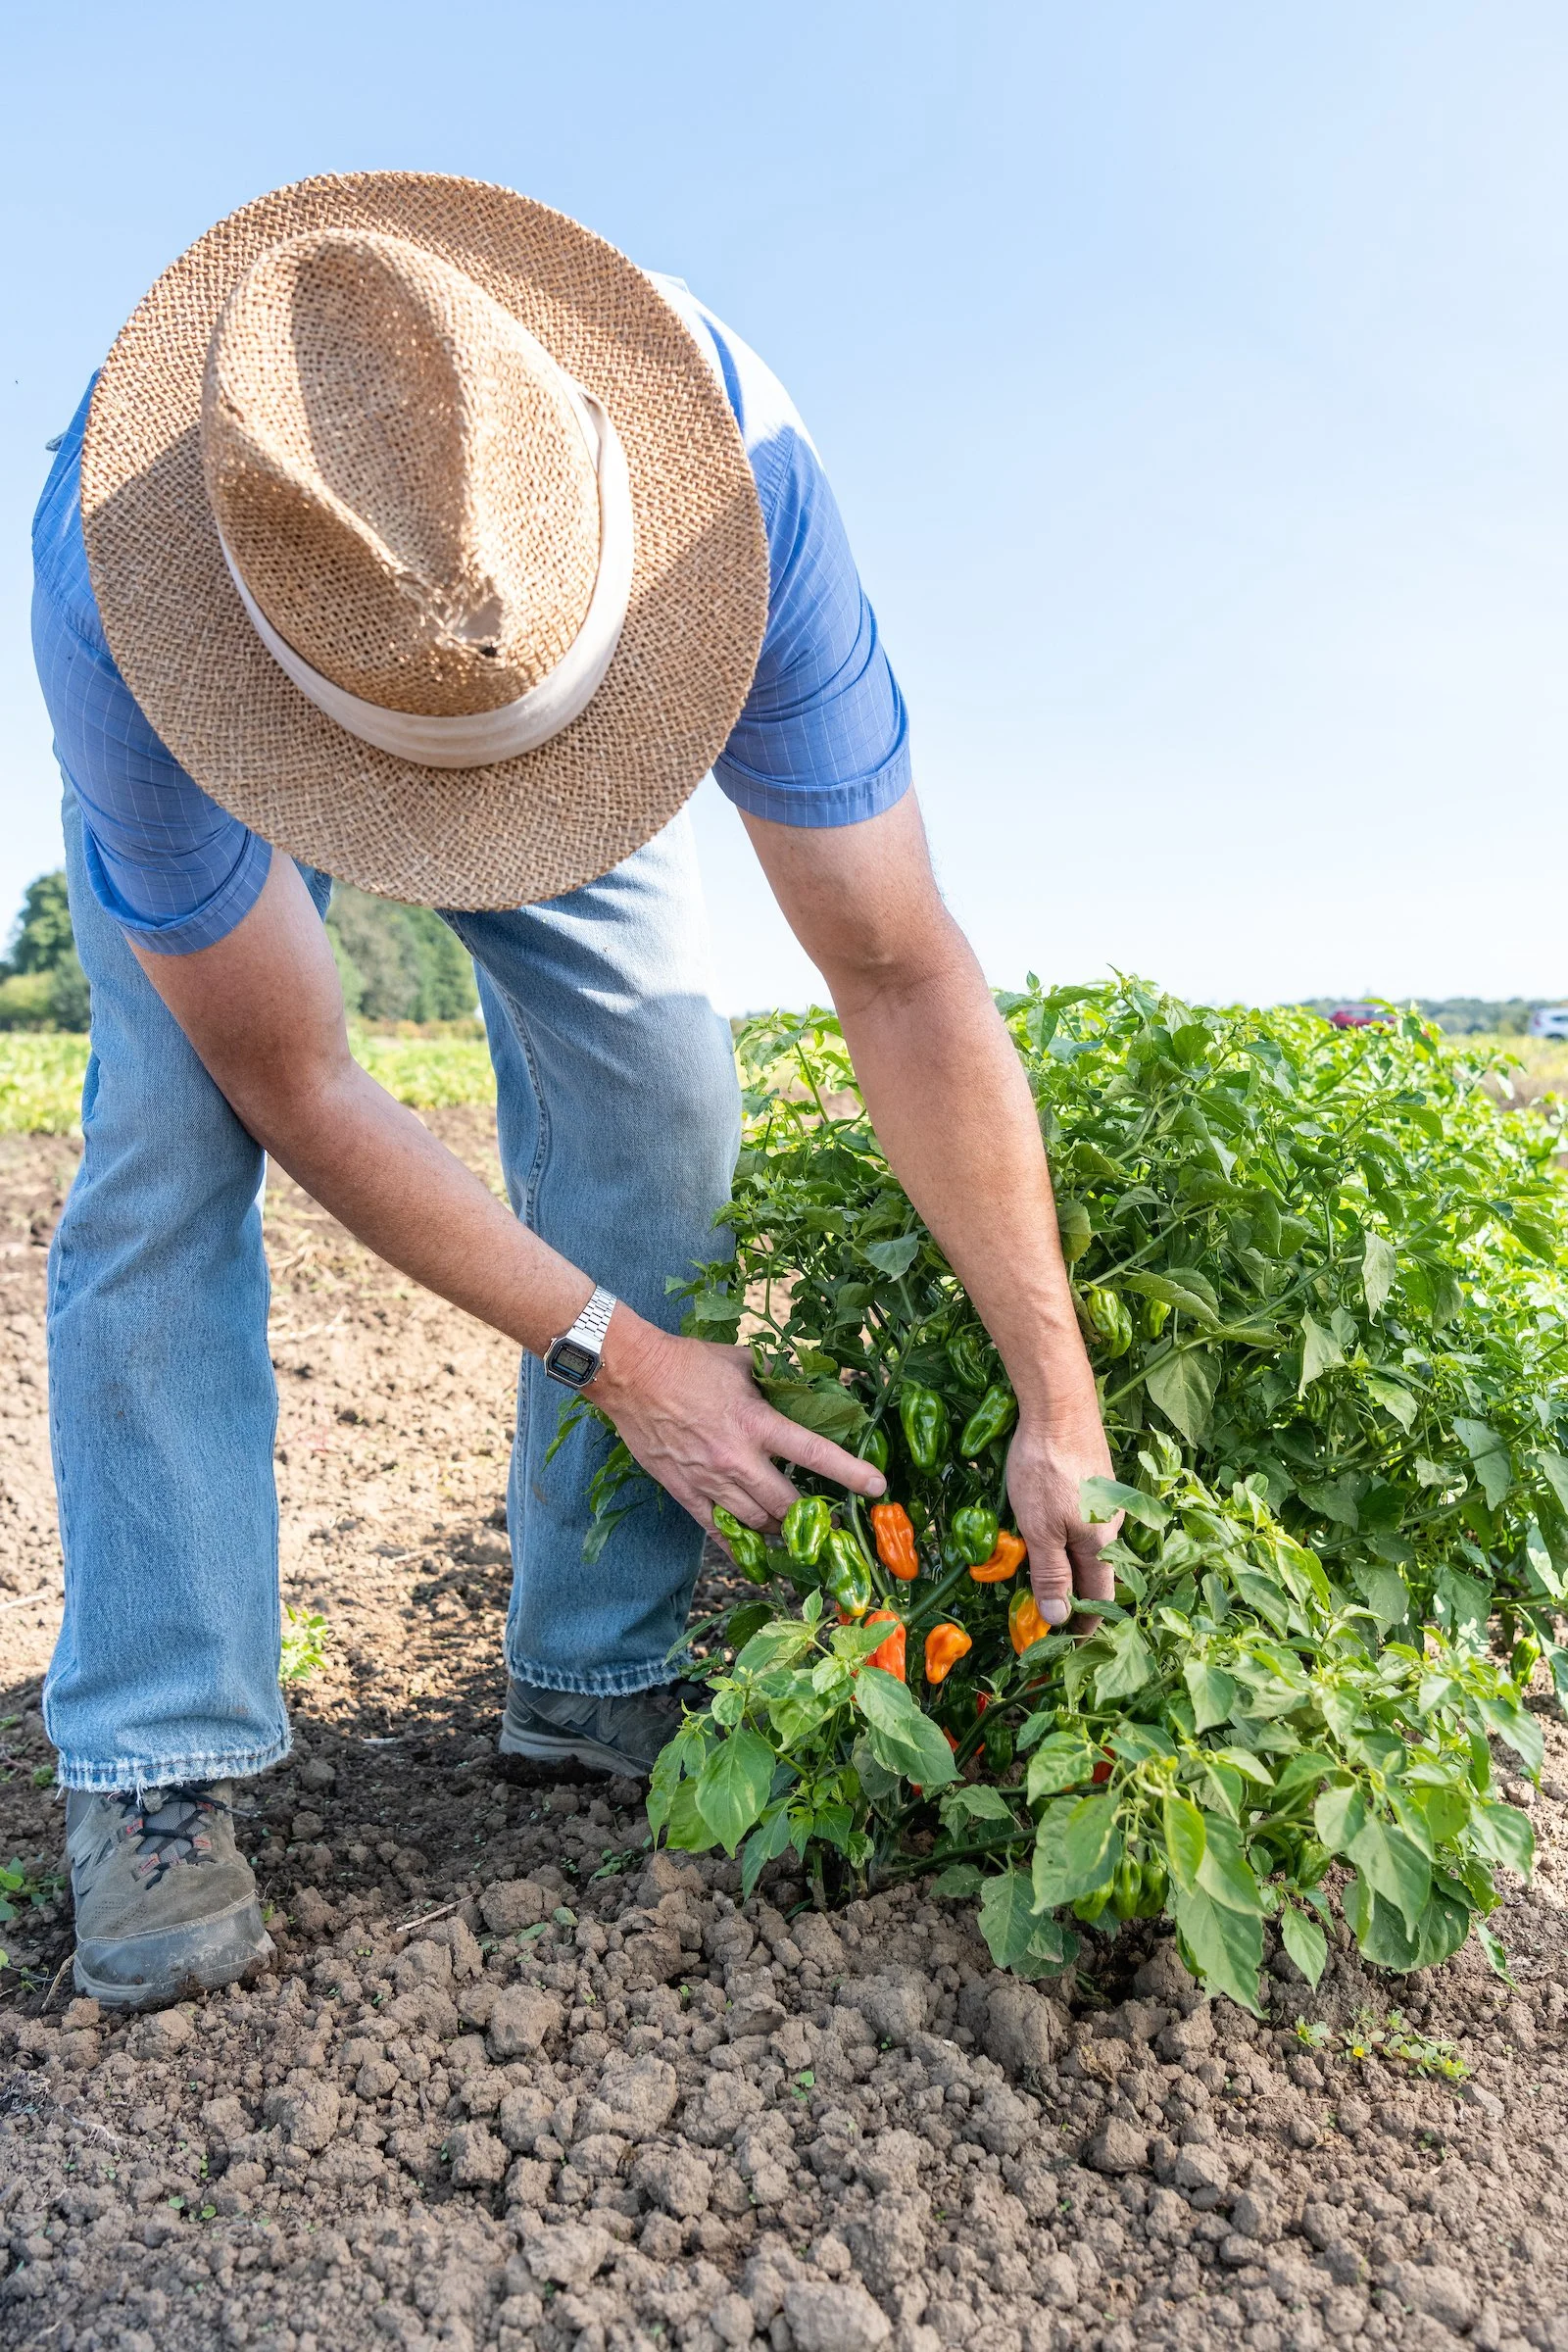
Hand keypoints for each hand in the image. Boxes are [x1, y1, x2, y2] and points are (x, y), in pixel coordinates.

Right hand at [593, 1314, 884, 1536]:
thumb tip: (799, 1386)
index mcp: (756, 1422)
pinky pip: (719, 1532)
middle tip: (824, 1517)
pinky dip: (741, 1546)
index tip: (877, 1487)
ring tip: (788, 1524)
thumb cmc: (688, 1362)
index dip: (850, 1472)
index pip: (813, 1452)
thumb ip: (773, 1380)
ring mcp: (709, 1480)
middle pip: (786, 1504)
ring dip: (777, 1527)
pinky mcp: (685, 1493)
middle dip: (809, 1515)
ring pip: (756, 1523)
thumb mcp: (741, 1362)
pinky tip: (755, 1555)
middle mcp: (737, 1459)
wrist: (632, 1375)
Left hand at [1005, 1403, 1121, 1624]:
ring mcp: (1107, 1501)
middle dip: (1080, 1601)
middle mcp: (1111, 1526)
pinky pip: (1086, 1522)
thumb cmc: (1046, 1470)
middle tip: (1057, 1622)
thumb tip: (1061, 1618)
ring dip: (1074, 1568)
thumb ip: (1050, 1573)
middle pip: (1098, 1574)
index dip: (1086, 1627)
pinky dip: (1071, 1540)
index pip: (1098, 1598)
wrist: (1060, 1406)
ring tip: (1052, 1584)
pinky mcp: (1096, 1480)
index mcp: (1100, 1544)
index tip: (1074, 1651)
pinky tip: (1054, 1535)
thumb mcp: (1039, 1528)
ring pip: (1091, 1546)